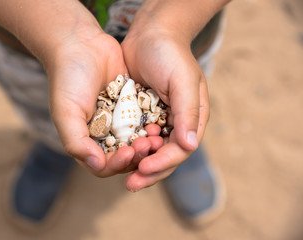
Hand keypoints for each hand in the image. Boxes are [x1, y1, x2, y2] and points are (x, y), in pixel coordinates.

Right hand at [46, 13, 155, 176]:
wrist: (81, 43)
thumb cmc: (68, 78)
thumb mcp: (66, 112)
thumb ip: (77, 142)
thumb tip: (97, 165)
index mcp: (86, 140)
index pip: (105, 165)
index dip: (118, 164)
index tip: (129, 152)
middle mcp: (103, 133)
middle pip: (125, 156)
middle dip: (137, 154)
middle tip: (149, 143)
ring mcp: (118, 119)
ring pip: (137, 140)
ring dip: (147, 142)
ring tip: (156, 134)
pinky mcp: (131, 105)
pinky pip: (143, 121)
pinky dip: (151, 124)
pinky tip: (159, 121)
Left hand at [121, 22, 209, 190]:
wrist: (149, 34)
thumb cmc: (169, 54)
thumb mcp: (183, 81)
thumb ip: (187, 113)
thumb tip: (189, 145)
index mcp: (191, 118)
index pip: (180, 150)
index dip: (163, 163)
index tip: (144, 168)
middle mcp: (176, 123)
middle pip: (164, 156)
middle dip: (148, 171)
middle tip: (130, 183)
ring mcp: (157, 120)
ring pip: (148, 151)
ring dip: (136, 162)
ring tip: (121, 169)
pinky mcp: (140, 115)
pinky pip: (134, 137)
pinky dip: (127, 147)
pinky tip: (116, 153)